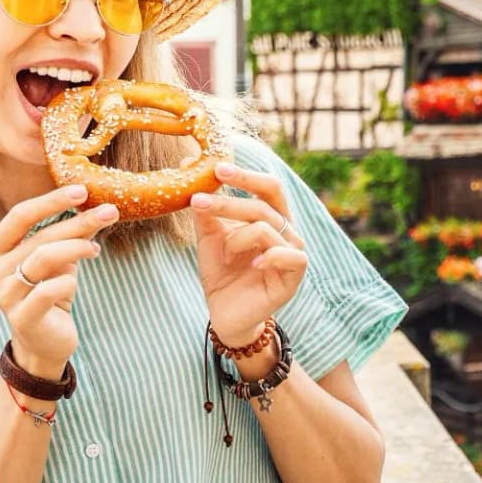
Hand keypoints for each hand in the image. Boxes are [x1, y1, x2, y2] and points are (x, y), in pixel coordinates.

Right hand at [0, 184, 116, 379]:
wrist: (43, 342)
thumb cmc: (49, 292)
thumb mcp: (59, 259)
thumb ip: (71, 234)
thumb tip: (100, 206)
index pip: (19, 215)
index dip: (50, 201)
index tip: (81, 191)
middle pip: (39, 236)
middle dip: (77, 222)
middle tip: (109, 212)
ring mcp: (4, 295)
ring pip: (45, 258)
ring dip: (77, 248)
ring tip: (95, 250)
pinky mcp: (22, 317)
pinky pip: (51, 289)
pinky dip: (69, 281)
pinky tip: (75, 283)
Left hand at [193, 161, 308, 345]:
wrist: (226, 314)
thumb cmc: (222, 273)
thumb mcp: (209, 238)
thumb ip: (205, 210)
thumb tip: (186, 170)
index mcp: (272, 217)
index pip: (268, 187)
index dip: (246, 176)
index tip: (217, 168)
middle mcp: (287, 230)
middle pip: (265, 203)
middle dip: (230, 200)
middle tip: (199, 200)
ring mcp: (293, 251)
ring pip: (265, 227)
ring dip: (236, 239)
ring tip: (225, 255)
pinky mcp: (295, 274)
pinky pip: (285, 254)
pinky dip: (265, 256)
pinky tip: (251, 265)